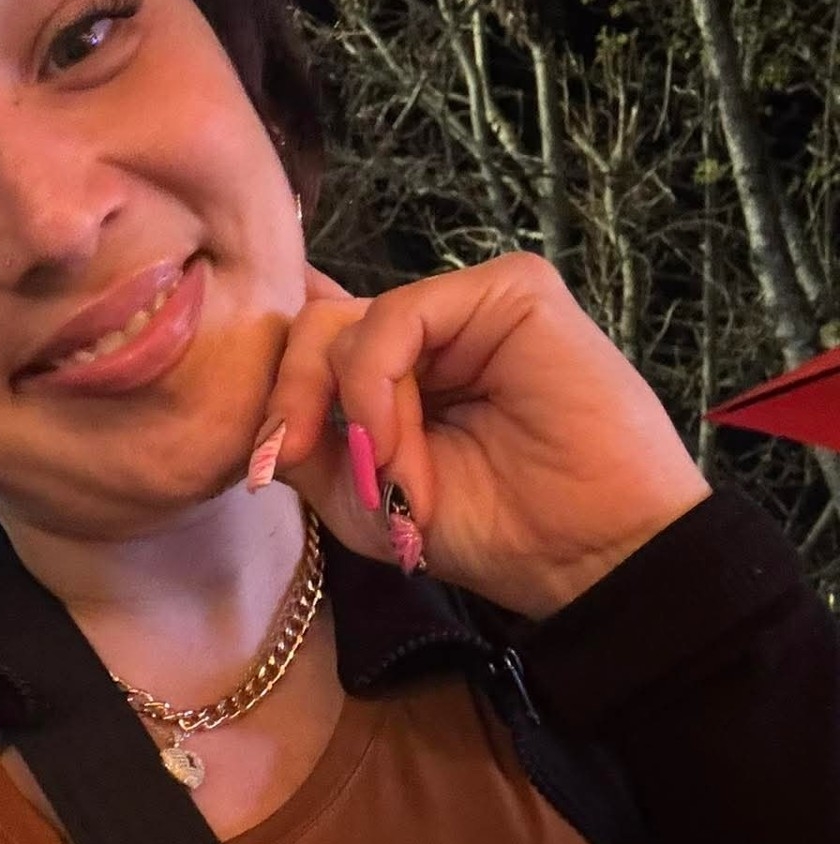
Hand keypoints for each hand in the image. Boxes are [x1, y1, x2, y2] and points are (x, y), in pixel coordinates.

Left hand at [261, 254, 710, 618]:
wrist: (588, 555)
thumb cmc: (488, 532)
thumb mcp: (358, 500)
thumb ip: (304, 441)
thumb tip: (255, 405)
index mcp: (394, 370)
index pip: (306, 340)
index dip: (274, 389)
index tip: (268, 462)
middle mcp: (428, 329)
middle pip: (310, 327)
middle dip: (296, 404)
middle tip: (312, 469)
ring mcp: (467, 305)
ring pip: (344, 323)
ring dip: (353, 416)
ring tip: (391, 479)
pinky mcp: (509, 289)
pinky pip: (395, 314)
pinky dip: (376, 386)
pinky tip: (398, 443)